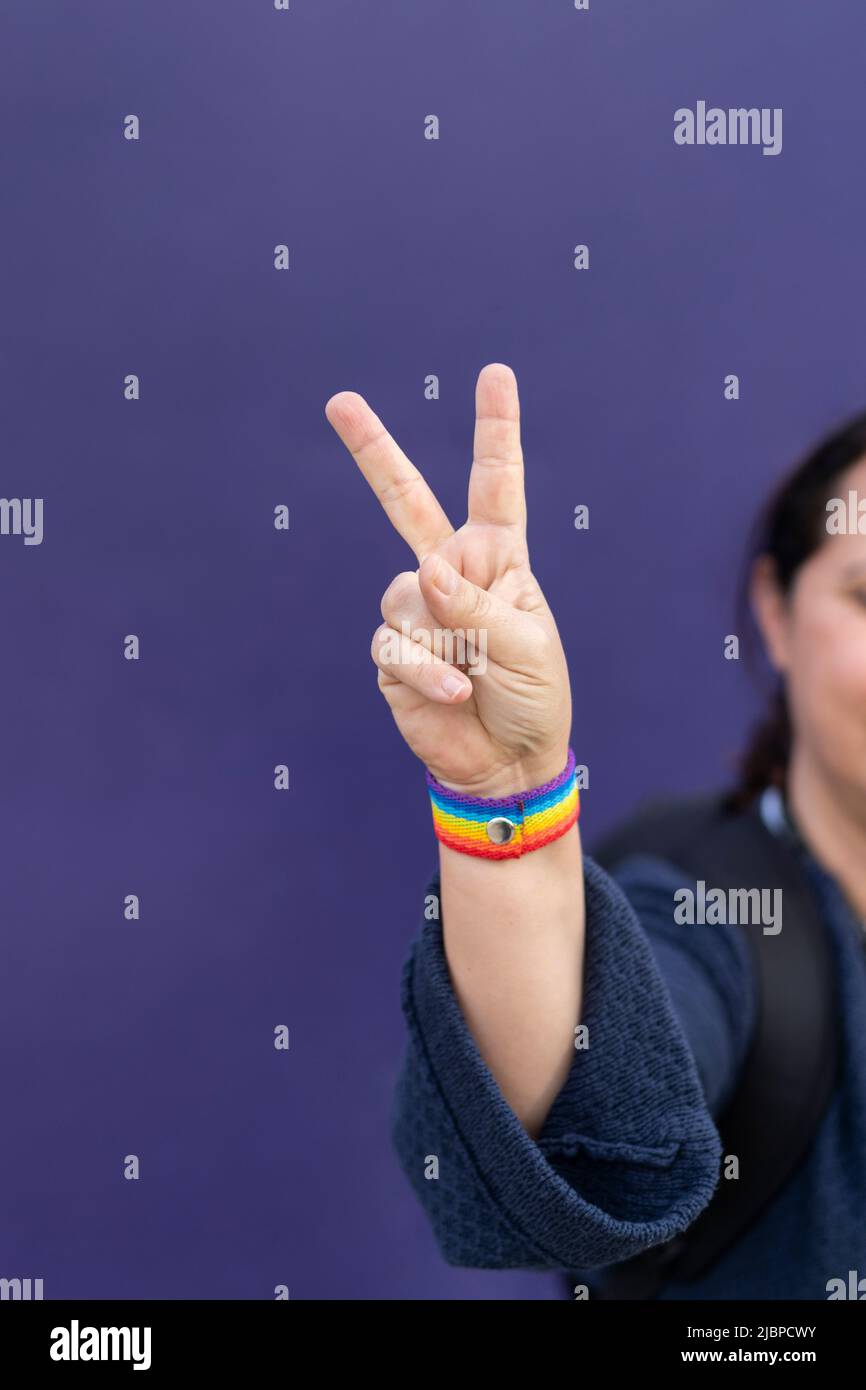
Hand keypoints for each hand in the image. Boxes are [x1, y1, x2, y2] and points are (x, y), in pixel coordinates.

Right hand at [324, 363, 571, 797]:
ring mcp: (417, 611)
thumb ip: (475, 604)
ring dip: (443, 642)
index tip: (494, 375)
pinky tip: (454, 693)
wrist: (507, 761)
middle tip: (339, 401)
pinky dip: (427, 673)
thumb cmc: (533, 696)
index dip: (495, 430)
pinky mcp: (393, 654)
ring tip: (474, 675)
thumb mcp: (526, 644)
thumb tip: (423, 570)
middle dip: (372, 452)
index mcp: (497, 559)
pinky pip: (394, 646)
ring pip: (404, 596)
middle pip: (404, 501)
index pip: (495, 485)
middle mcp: (450, 573)